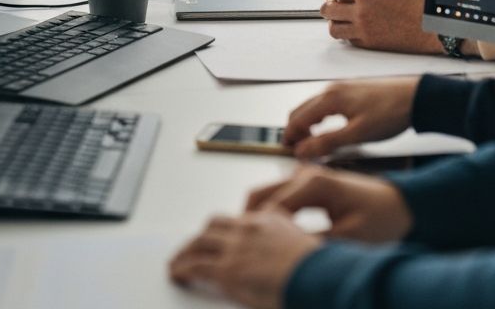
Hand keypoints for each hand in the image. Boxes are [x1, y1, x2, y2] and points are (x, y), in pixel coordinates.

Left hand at [169, 210, 319, 308]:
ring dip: (186, 251)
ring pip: (200, 241)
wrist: (317, 275)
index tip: (219, 236)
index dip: (225, 229)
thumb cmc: (317, 269)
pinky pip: (195, 265)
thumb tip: (282, 257)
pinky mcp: (228, 269)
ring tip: (178, 261)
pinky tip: (176, 274)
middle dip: (201, 235)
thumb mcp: (304, 246)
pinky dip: (182, 268)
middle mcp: (249, 227)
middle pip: (214, 224)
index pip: (239, 219)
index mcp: (269, 219)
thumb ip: (287, 242)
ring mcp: (237, 247)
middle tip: (193, 246)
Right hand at [246, 164, 412, 242]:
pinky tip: (274, 235)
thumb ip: (313, 242)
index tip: (254, 252)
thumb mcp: (349, 237)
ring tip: (258, 246)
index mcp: (315, 182)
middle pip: (261, 193)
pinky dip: (270, 214)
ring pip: (267, 193)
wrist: (402, 205)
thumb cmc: (384, 217)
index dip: (260, 231)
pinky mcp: (309, 183)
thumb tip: (285, 253)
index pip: (272, 206)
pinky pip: (279, 196)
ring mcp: (307, 175)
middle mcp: (307, 173)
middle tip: (246, 250)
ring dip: (259, 217)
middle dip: (250, 221)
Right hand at [282, 78, 418, 158]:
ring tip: (312, 143)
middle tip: (297, 150)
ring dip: (307, 124)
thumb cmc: (391, 113)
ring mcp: (343, 87)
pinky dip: (319, 118)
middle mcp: (333, 89)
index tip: (288, 151)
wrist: (416, 97)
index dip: (290, 136)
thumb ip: (328, 142)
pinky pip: (326, 104)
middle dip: (295, 130)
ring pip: (314, 106)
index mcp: (330, 98)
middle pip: (302, 110)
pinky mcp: (352, 90)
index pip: (298, 118)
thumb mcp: (358, 134)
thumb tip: (303, 150)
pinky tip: (330, 129)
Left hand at [319, 0, 439, 53]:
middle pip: (328, 9)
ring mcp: (364, 31)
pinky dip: (346, 32)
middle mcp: (362, 14)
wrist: (431, 29)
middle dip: (327, 2)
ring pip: (334, 28)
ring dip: (333, 20)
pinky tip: (354, 25)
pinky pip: (347, 40)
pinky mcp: (370, 44)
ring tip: (340, 14)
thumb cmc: (419, 1)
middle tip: (332, 0)